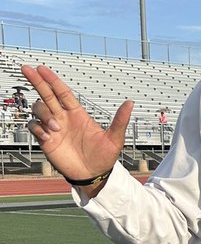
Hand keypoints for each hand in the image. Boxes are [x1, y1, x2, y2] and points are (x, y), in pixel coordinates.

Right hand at [22, 64, 133, 180]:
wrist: (93, 175)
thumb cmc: (104, 157)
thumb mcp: (115, 139)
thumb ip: (120, 120)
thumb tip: (130, 103)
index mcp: (77, 113)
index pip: (62, 92)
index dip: (52, 80)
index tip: (42, 68)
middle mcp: (63, 118)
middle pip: (46, 94)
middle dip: (36, 81)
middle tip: (26, 68)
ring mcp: (53, 128)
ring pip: (39, 109)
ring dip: (44, 114)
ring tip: (56, 128)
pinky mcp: (46, 140)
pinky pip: (34, 127)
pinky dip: (38, 129)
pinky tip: (48, 137)